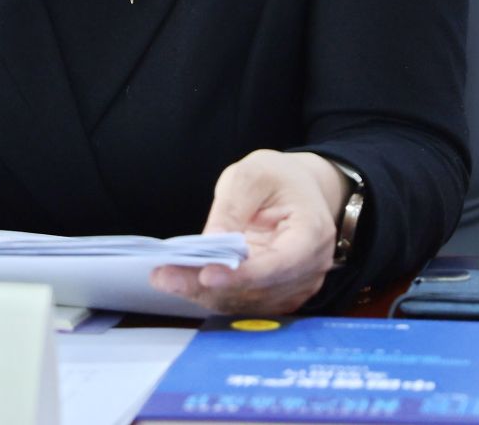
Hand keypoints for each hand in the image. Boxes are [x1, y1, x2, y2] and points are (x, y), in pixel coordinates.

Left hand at [149, 149, 345, 314]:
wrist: (297, 191)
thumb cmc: (278, 179)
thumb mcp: (253, 175)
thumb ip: (233, 207)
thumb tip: (212, 242)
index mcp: (312, 234)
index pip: (279, 264)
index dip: (243, 274)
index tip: (206, 274)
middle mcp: (309, 269)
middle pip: (257, 289)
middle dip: (209, 286)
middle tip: (166, 277)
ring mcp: (295, 287)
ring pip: (245, 302)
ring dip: (203, 294)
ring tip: (166, 278)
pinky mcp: (276, 296)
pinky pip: (242, 302)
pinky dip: (211, 295)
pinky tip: (182, 282)